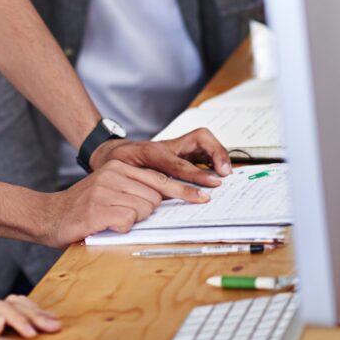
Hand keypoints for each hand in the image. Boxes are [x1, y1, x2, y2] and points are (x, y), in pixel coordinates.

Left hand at [0, 295, 61, 339]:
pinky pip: (18, 311)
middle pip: (10, 304)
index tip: (32, 334)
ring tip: (54, 324)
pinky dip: (34, 315)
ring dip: (37, 313)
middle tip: (53, 326)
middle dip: (35, 315)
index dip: (18, 319)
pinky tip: (47, 322)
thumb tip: (3, 327)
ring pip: (17, 304)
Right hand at [40, 159, 210, 247]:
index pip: (160, 178)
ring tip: (111, 219)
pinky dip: (120, 228)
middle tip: (124, 215)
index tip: (203, 197)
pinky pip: (128, 222)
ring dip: (132, 220)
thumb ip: (134, 188)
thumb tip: (164, 199)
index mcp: (120, 166)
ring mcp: (106, 190)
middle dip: (146, 212)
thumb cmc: (84, 206)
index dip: (184, 190)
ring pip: (144, 210)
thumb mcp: (109, 188)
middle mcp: (114, 174)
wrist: (49, 215)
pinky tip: (105, 225)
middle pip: (155, 197)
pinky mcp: (99, 209)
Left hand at [92, 130, 232, 183]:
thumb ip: (139, 185)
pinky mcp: (180, 150)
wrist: (111, 152)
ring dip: (218, 153)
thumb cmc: (116, 164)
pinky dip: (213, 157)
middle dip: (216, 152)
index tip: (210, 184)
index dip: (195, 174)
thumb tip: (157, 200)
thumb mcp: (120, 174)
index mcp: (152, 152)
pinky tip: (219, 170)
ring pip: (203, 140)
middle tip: (225, 172)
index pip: (178, 163)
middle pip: (199, 138)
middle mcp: (167, 146)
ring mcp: (175, 146)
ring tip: (227, 171)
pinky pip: (201, 149)